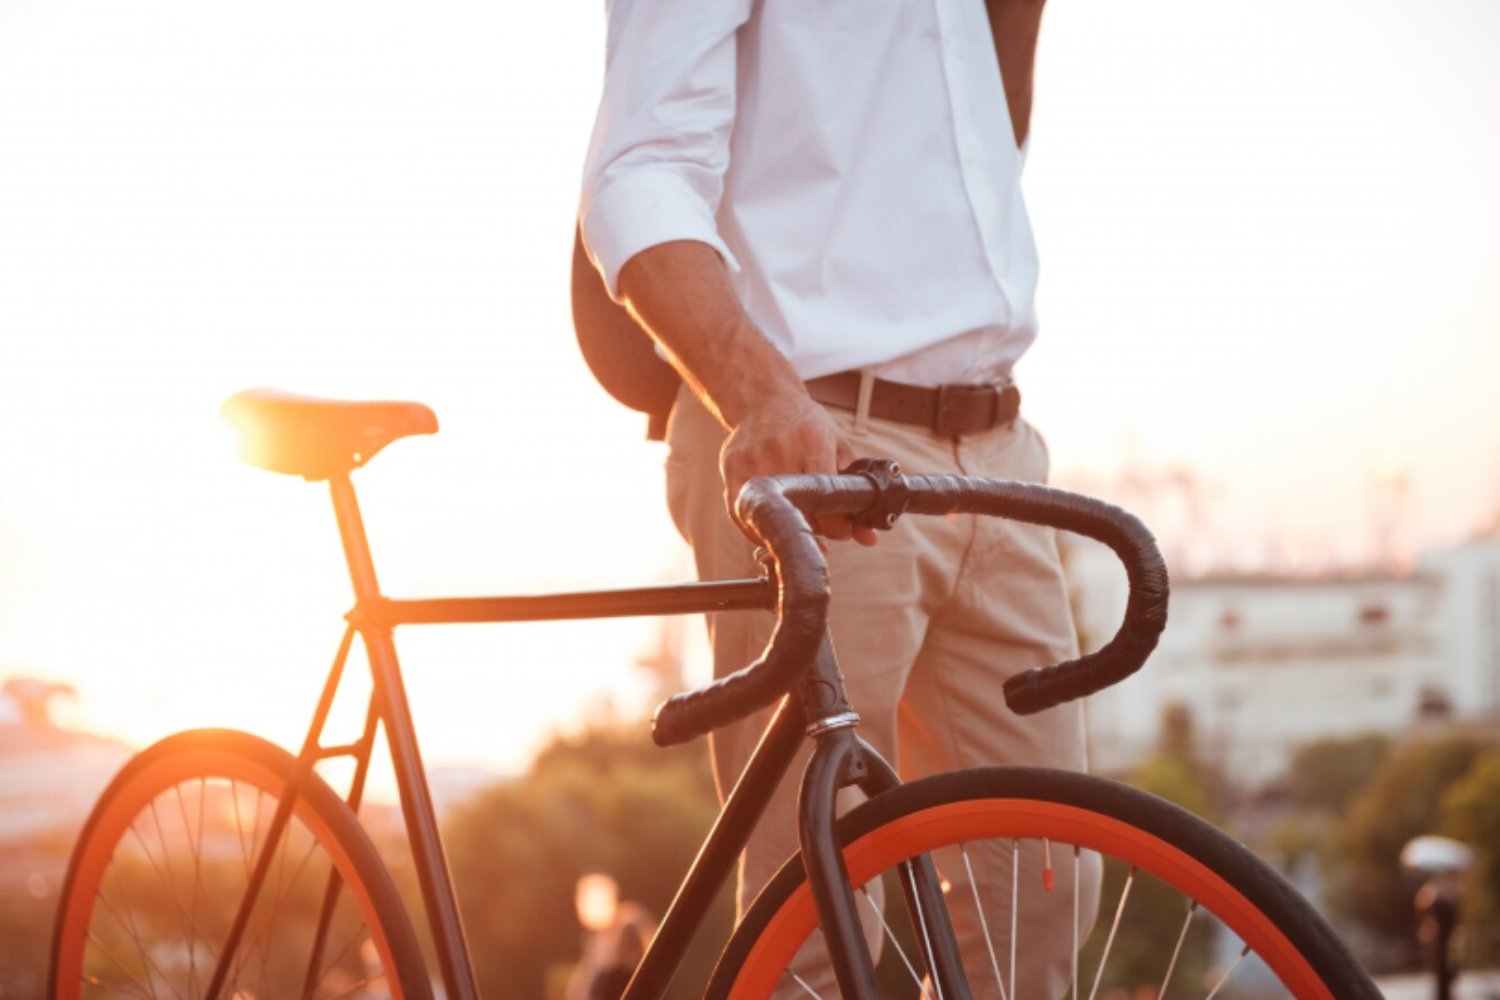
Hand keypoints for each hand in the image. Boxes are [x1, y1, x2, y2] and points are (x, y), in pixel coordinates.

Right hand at [719, 391, 878, 546]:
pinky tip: (770, 530)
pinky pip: (740, 513)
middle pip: (798, 511)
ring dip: (785, 531)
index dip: (837, 526)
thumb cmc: (806, 425)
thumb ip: (855, 490)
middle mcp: (780, 450)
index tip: (842, 531)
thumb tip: (869, 538)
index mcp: (812, 442)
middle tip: (823, 530)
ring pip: (769, 516)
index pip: (825, 497)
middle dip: (815, 530)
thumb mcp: (838, 447)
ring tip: (798, 527)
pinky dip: (755, 530)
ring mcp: (752, 459)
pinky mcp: (731, 467)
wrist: (764, 399)